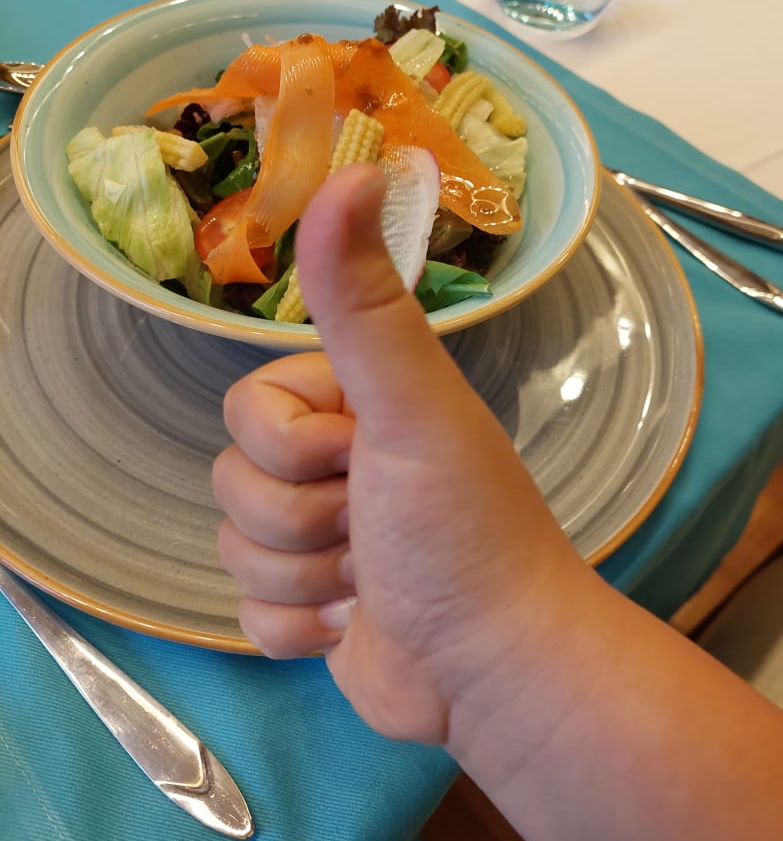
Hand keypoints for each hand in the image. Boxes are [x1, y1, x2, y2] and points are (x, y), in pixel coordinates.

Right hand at [213, 165, 582, 742]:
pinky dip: (301, 628)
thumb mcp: (411, 407)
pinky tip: (357, 626)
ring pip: (235, 547)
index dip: (292, 443)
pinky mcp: (307, 609)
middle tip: (376, 530)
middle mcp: (332, 464)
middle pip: (234, 479)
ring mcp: (316, 540)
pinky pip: (248, 612)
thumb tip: (353, 169)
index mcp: (351, 407)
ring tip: (374, 582)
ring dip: (306, 576)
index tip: (361, 460)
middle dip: (302, 520)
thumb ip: (365, 301)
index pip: (247, 407)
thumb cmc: (461, 529)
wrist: (491, 670)